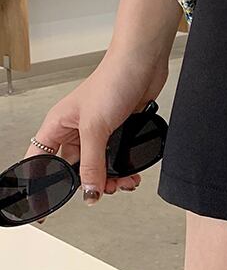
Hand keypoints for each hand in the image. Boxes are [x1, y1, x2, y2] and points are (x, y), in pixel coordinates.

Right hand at [23, 51, 169, 214]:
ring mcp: (98, 129)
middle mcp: (75, 129)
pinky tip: (131, 173)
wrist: (144, 62)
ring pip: (97, 164)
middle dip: (87, 183)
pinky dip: (122, 166)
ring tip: (122, 183)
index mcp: (57, 126)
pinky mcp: (119, 128)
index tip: (46, 207)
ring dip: (109, 177)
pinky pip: (115, 155)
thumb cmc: (113, 79)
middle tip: (100, 192)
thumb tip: (88, 190)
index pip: (39, 162)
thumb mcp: (96, 127)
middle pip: (72, 168)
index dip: (40, 185)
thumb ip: (91, 162)